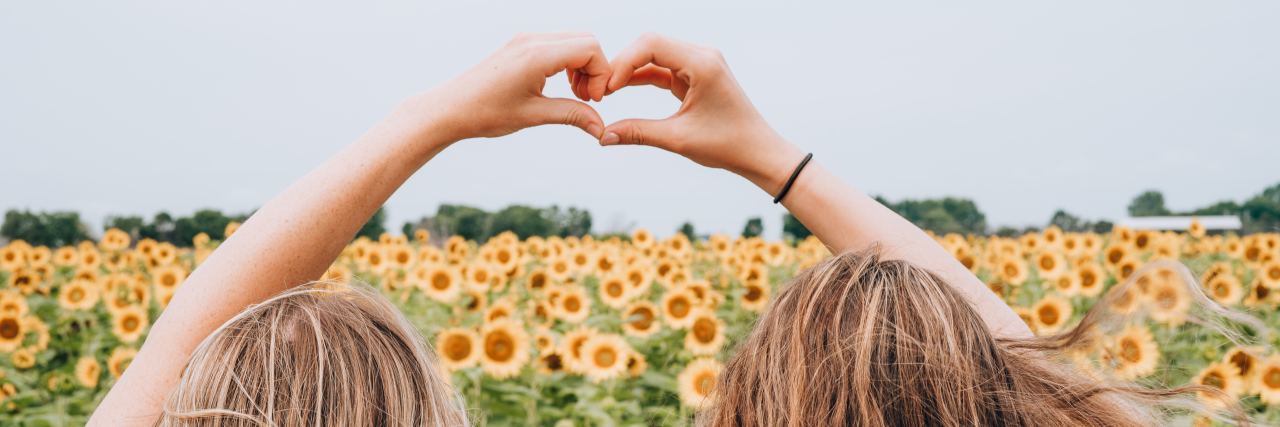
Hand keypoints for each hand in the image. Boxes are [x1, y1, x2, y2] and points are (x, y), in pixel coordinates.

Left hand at [419, 32, 611, 141]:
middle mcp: (532, 40)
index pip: (590, 49)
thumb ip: (572, 115)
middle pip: (586, 41)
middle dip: (594, 69)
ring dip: (582, 67)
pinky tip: (560, 87)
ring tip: (574, 95)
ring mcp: (525, 40)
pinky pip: (557, 45)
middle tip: (586, 99)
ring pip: (573, 41)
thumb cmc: (484, 112)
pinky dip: (567, 63)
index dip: (601, 74)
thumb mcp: (533, 115)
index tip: (592, 100)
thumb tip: (600, 127)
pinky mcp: (520, 45)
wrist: (450, 108)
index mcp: (537, 55)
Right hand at [600, 33, 804, 193]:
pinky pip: (662, 69)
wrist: (758, 151)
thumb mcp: (678, 140)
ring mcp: (699, 63)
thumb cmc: (728, 145)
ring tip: (605, 91)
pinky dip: (641, 78)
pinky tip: (620, 90)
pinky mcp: (696, 74)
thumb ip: (638, 133)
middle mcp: (702, 56)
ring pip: (654, 55)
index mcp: (702, 64)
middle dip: (622, 64)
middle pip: (650, 44)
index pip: (652, 44)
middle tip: (600, 90)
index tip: (606, 88)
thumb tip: (603, 137)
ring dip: (630, 71)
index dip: (623, 62)